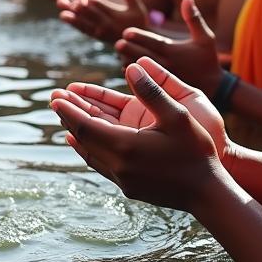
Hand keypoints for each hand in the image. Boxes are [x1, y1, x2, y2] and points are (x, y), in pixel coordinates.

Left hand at [49, 57, 226, 212]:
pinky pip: (100, 165)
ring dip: (76, 133)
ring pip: (89, 153)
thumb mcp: (178, 116)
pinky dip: (88, 150)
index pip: (85, 124)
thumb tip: (131, 67)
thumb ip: (152, 92)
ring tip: (64, 120)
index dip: (68, 109)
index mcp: (125, 146)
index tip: (54, 96)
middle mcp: (118, 165)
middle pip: (83, 138)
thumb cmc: (196, 152)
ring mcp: (121, 179)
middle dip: (68, 117)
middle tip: (53, 99)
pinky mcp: (128, 187)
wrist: (207, 194)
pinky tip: (82, 143)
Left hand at [57, 0, 149, 41]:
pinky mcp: (94, 35)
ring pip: (84, 23)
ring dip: (73, 17)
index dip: (98, 4)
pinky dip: (73, 23)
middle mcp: (107, 25)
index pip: (107, 9)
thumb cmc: (136, 21)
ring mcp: (99, 31)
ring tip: (63, 11)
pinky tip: (63, 15)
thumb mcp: (137, 8)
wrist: (134, 42)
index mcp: (117, 17)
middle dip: (83, 9)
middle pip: (93, 16)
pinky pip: (82, 28)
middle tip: (73, 3)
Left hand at [116, 0, 222, 94]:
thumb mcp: (206, 37)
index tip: (126, 32)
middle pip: (144, 56)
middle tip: (117, 43)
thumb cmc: (208, 59)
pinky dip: (134, 76)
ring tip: (118, 53)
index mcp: (174, 52)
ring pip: (141, 70)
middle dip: (130, 49)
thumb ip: (194, 18)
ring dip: (128, 61)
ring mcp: (163, 79)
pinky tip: (125, 66)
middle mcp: (167, 65)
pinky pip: (143, 83)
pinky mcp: (161, 89)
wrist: (213, 88)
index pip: (154, 43)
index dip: (140, 37)